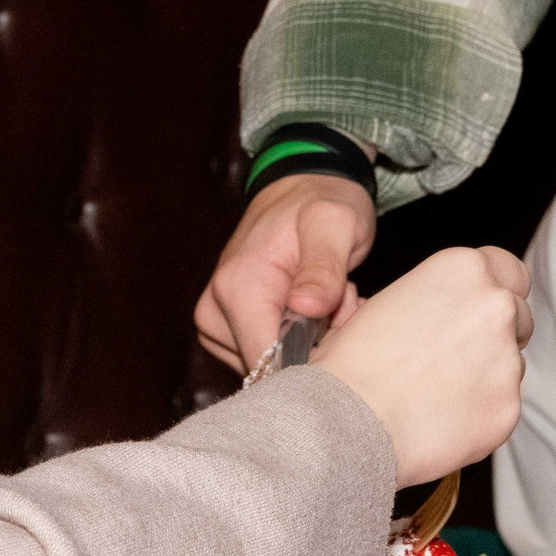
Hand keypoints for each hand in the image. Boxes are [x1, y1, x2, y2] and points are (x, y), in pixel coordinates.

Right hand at [195, 173, 377, 371]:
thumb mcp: (335, 224)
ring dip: (310, 344)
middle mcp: (214, 309)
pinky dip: (298, 342)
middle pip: (269, 368)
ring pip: (270, 366)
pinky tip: (314, 311)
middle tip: (341, 303)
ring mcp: (216, 321)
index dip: (308, 362)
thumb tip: (307, 309)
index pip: (265, 363)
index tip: (337, 328)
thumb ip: (323, 268)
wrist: (302, 187)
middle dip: (314, 348)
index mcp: (236, 287)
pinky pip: (266, 356)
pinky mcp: (226, 327)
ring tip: (328, 300)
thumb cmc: (321, 203)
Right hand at [314, 247, 531, 486]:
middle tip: (456, 355)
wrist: (349, 424)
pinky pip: (502, 406)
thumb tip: (421, 314)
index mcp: (461, 269)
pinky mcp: (509, 406)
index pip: (507, 268)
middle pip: (517, 316)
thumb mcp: (376, 306)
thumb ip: (420, 301)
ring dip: (486, 374)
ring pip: (511, 364)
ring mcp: (507, 359)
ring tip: (435, 393)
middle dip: (495, 333)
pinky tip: (439, 419)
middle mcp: (494, 306)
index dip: (492, 290)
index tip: (474, 309)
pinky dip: (479, 413)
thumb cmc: (349, 366)